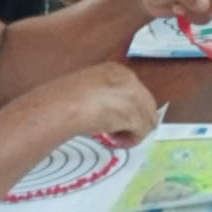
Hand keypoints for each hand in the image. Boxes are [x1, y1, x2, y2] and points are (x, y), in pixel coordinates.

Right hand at [27, 62, 159, 147]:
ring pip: (148, 119)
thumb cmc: (66, 98)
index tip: (116, 119)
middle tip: (118, 132)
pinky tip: (117, 141)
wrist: (63, 105)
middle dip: (135, 121)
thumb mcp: (90, 88)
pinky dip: (131, 140)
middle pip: (147, 105)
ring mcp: (135, 97)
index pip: (136, 92)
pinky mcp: (135, 115)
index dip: (129, 109)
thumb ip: (106, 95)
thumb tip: (112, 111)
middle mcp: (131, 80)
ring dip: (133, 132)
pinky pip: (141, 132)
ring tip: (116, 138)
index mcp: (117, 70)